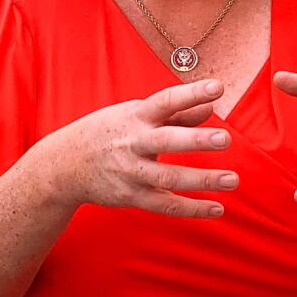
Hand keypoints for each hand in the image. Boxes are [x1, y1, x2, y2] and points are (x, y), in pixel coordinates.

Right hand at [31, 79, 236, 218]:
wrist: (65, 165)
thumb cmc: (110, 132)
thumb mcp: (136, 115)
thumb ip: (177, 112)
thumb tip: (211, 105)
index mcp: (135, 116)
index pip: (166, 101)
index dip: (191, 93)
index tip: (217, 88)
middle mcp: (133, 143)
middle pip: (166, 141)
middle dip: (196, 140)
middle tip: (226, 139)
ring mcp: (131, 172)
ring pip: (169, 178)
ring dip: (202, 180)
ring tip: (232, 179)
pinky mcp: (131, 197)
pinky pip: (165, 205)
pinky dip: (192, 208)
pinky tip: (217, 209)